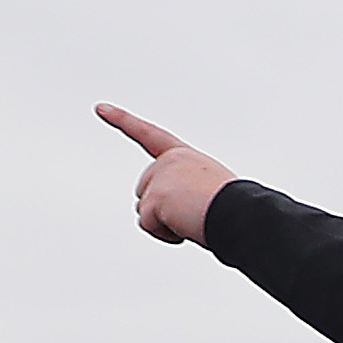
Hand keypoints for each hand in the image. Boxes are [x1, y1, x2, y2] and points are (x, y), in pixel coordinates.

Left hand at [98, 104, 234, 246]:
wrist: (241, 214)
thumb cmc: (237, 210)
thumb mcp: (211, 192)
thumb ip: (186, 194)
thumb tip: (177, 217)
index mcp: (185, 157)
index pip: (149, 135)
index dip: (123, 120)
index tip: (101, 108)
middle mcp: (169, 162)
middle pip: (145, 192)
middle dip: (163, 210)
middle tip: (194, 213)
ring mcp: (160, 178)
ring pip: (145, 212)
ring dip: (166, 224)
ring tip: (194, 219)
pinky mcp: (154, 198)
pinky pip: (148, 225)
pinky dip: (166, 234)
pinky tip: (187, 226)